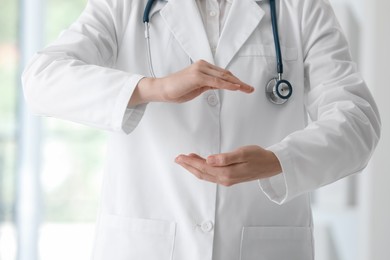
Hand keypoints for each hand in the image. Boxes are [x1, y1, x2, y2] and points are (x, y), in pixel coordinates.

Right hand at [129, 60, 253, 105]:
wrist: (163, 89)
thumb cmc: (177, 89)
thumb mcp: (197, 88)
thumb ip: (209, 85)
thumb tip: (219, 86)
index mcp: (203, 67)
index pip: (223, 74)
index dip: (235, 81)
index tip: (244, 87)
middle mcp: (203, 66)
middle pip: (226, 74)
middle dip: (239, 82)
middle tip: (250, 88)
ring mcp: (200, 70)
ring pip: (224, 77)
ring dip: (237, 84)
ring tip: (247, 89)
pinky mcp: (198, 76)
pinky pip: (217, 82)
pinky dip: (228, 85)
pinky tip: (236, 88)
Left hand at [175, 145, 281, 185]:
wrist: (271, 165)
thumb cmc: (258, 156)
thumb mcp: (243, 153)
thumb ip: (225, 158)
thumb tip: (209, 160)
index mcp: (227, 173)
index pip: (204, 167)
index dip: (191, 162)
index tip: (181, 156)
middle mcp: (225, 179)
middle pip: (201, 173)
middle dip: (188, 166)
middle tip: (177, 159)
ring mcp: (227, 180)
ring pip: (205, 175)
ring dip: (194, 168)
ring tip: (185, 160)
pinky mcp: (229, 178)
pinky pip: (211, 175)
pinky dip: (202, 169)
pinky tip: (200, 163)